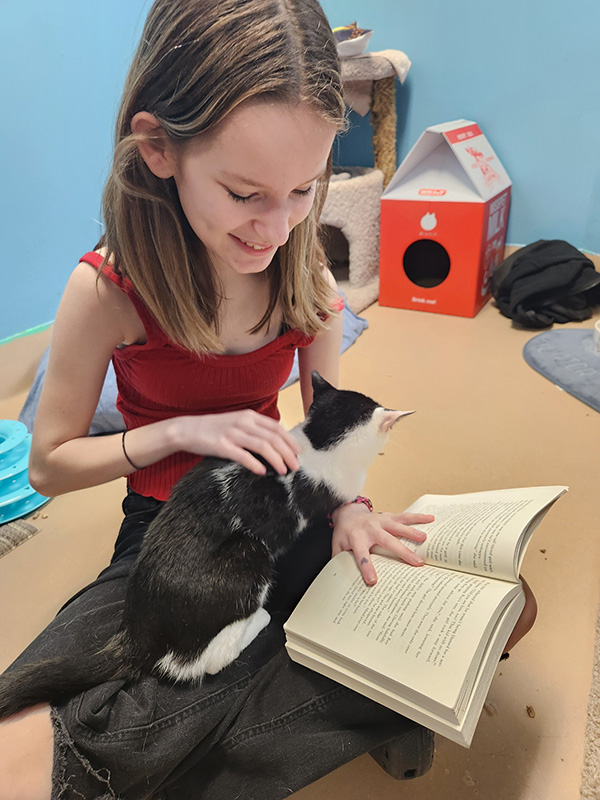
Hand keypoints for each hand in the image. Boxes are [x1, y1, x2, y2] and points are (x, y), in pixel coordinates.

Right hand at [176, 411, 299, 475]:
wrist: (187, 430)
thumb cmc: (213, 429)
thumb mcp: (237, 422)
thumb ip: (254, 428)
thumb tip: (275, 441)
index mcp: (249, 416)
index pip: (277, 427)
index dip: (290, 440)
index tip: (298, 453)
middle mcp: (243, 422)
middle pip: (273, 437)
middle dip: (287, 453)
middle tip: (295, 466)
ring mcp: (233, 433)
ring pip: (263, 446)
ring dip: (276, 459)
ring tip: (283, 470)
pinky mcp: (222, 446)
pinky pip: (243, 455)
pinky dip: (255, 464)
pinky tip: (262, 472)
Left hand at [330, 503, 434, 584]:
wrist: (348, 513)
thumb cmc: (344, 533)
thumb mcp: (337, 547)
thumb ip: (339, 561)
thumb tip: (340, 581)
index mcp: (356, 538)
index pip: (361, 555)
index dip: (366, 568)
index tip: (373, 581)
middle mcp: (371, 529)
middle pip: (387, 541)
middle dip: (402, 551)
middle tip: (417, 563)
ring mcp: (381, 521)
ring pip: (398, 526)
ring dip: (412, 532)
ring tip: (425, 539)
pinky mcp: (389, 516)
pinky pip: (405, 516)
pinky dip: (418, 517)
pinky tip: (431, 519)